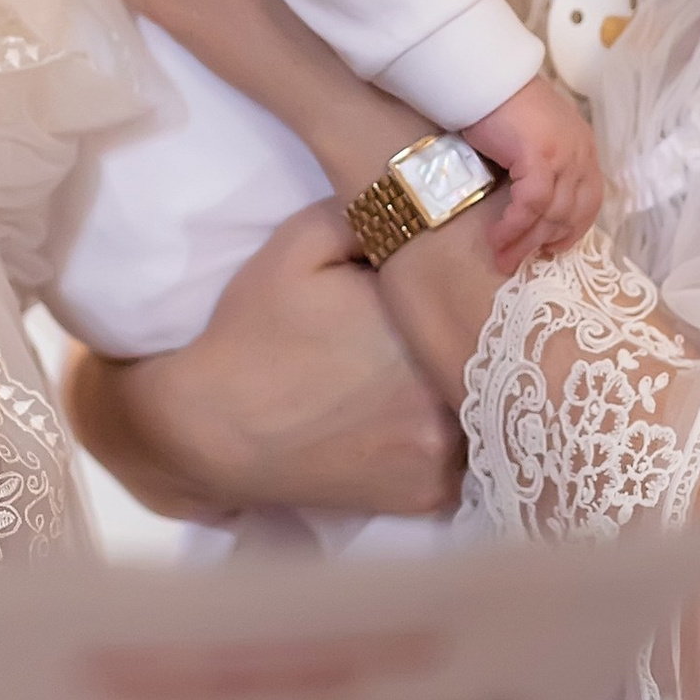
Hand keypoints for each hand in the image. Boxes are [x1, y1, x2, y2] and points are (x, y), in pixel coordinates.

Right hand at [67, 206, 464, 524]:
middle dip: (472, 338)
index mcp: (422, 329)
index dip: (471, 290)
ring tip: (429, 372)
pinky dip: (448, 438)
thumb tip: (438, 202)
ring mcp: (443, 456)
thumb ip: (379, 212)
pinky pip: (466, 459)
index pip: (480, 299)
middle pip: (489, 356)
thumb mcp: (302, 242)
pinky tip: (411, 418)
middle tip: (448, 325)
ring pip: (485, 407)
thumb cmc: (254, 330)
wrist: (210, 428)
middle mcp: (445, 398)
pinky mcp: (431, 496)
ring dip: (465, 389)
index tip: (459, 282)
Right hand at [463, 75, 602, 270]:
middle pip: (570, 212)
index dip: (572, 230)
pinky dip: (514, 225)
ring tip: (502, 259)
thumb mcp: (533, 140)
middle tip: (515, 264)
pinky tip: (498, 236)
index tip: (551, 250)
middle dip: (542, 244)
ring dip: (524, 241)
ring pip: (551, 213)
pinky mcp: (541, 156)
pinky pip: (531, 203)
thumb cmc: (502, 106)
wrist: (486, 77)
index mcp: (583, 150)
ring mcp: (564, 154)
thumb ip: (542, 168)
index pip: (589, 201)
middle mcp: (581, 154)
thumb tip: (530, 209)